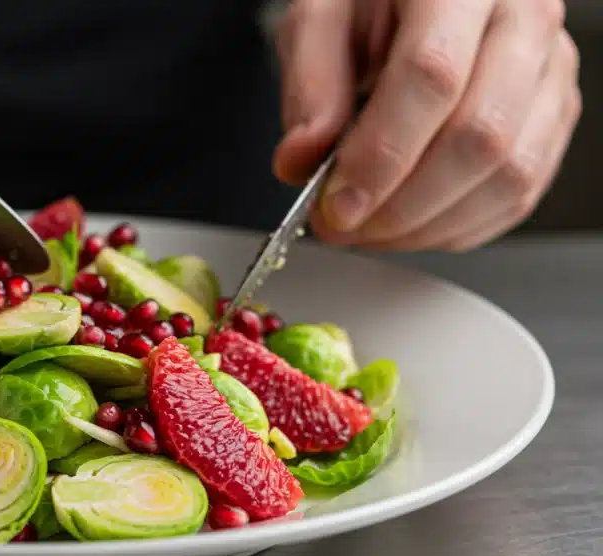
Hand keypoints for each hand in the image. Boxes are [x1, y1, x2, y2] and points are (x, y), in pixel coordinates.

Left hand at [272, 0, 581, 250]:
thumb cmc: (373, 1)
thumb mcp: (320, 20)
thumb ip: (310, 85)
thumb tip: (301, 160)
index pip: (432, 76)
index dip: (381, 155)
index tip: (336, 204)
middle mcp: (523, 20)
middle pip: (480, 135)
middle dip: (401, 204)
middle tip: (341, 225)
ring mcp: (550, 70)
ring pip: (509, 174)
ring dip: (428, 225)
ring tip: (368, 230)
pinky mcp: (555, 115)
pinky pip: (520, 193)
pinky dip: (458, 227)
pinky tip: (409, 225)